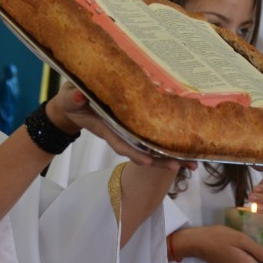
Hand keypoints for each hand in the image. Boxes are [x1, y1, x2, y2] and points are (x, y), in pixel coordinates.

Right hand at [50, 83, 188, 171]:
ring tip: (193, 163)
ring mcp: (128, 130)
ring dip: (171, 155)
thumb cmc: (71, 99)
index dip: (134, 152)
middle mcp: (120, 132)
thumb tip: (80, 96)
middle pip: (142, 150)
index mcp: (106, 127)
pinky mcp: (134, 124)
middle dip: (162, 160)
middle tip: (183, 166)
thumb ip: (73, 98)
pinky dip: (168, 140)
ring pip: (151, 146)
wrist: (74, 103)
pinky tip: (186, 144)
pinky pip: (152, 135)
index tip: (148, 161)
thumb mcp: (69, 97)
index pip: (121, 142)